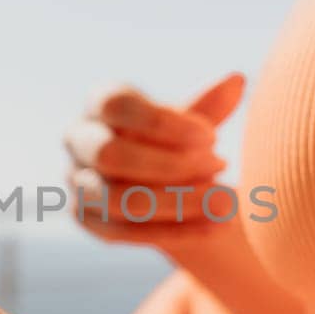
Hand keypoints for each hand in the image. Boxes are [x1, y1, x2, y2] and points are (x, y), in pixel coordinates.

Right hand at [63, 72, 245, 247]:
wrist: (158, 184)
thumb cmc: (172, 140)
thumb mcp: (189, 123)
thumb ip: (208, 107)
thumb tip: (237, 81)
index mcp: (99, 103)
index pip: (116, 105)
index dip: (162, 122)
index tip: (212, 136)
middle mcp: (79, 140)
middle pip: (109, 154)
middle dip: (170, 165)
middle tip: (221, 166)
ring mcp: (78, 182)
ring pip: (119, 199)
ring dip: (177, 203)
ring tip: (226, 203)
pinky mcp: (87, 219)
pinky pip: (124, 232)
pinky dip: (173, 231)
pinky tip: (214, 227)